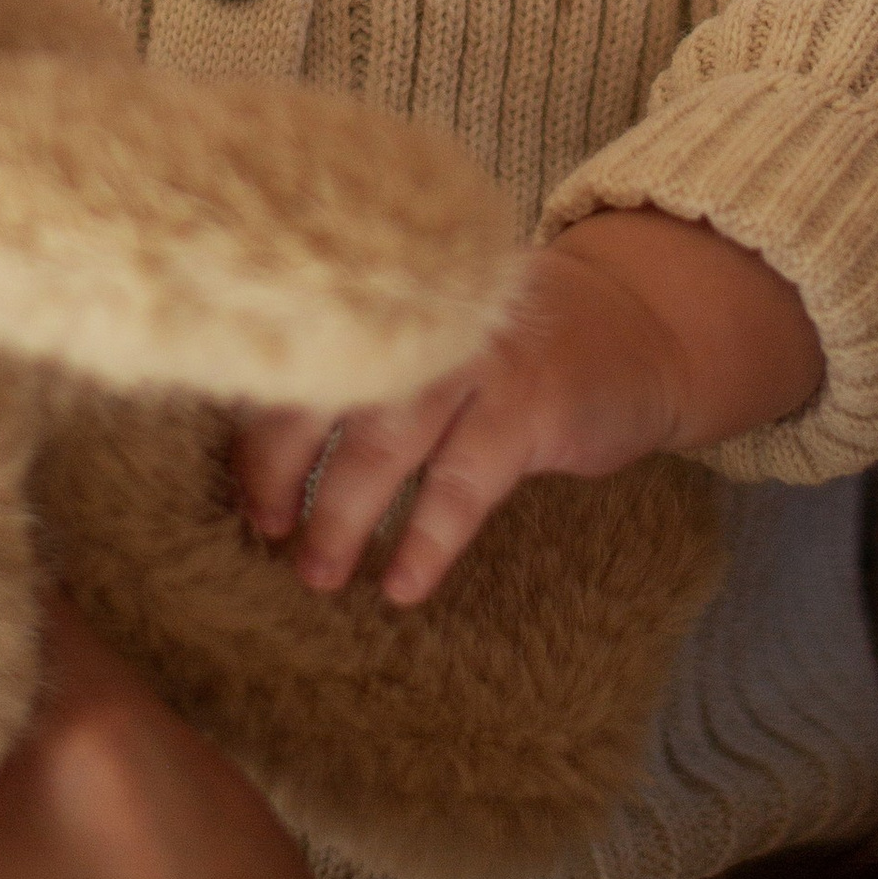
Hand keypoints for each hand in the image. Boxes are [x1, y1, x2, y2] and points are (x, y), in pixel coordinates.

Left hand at [233, 206, 822, 605]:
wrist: (645, 325)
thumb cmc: (518, 342)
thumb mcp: (444, 325)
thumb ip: (372, 360)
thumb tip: (263, 448)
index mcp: (391, 294)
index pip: (300, 351)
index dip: (256, 423)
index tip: (232, 491)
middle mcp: (424, 314)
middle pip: (325, 389)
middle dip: (280, 468)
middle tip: (262, 532)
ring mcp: (479, 356)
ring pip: (384, 439)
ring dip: (341, 513)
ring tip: (316, 574)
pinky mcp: (532, 403)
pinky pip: (463, 481)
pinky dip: (427, 537)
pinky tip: (403, 584)